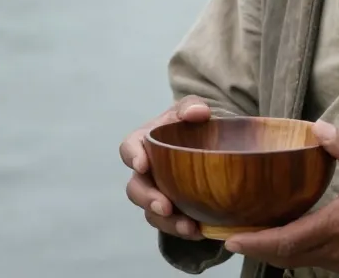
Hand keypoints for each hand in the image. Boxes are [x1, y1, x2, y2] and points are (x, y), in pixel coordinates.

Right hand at [119, 96, 213, 240]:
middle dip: (148, 199)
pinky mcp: (171, 211)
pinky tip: (200, 232)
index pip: (129, 148)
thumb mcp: (192, 110)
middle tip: (165, 207)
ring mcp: (156, 193)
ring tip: (188, 227)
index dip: (132, 157)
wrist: (209, 144)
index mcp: (143, 143)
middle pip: (136, 188)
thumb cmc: (192, 125)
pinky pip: (170, 225)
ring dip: (167, 222)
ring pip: (151, 213)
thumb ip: (192, 106)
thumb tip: (197, 113)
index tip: (142, 165)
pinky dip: (183, 230)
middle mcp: (146, 172)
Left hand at [224, 121, 338, 272]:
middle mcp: (337, 249)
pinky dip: (292, 252)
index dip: (256, 242)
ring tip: (251, 234)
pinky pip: (312, 260)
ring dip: (273, 252)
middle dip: (257, 249)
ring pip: (298, 262)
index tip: (231, 238)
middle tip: (232, 235)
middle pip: (286, 257)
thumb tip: (315, 127)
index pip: (287, 241)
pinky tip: (282, 236)